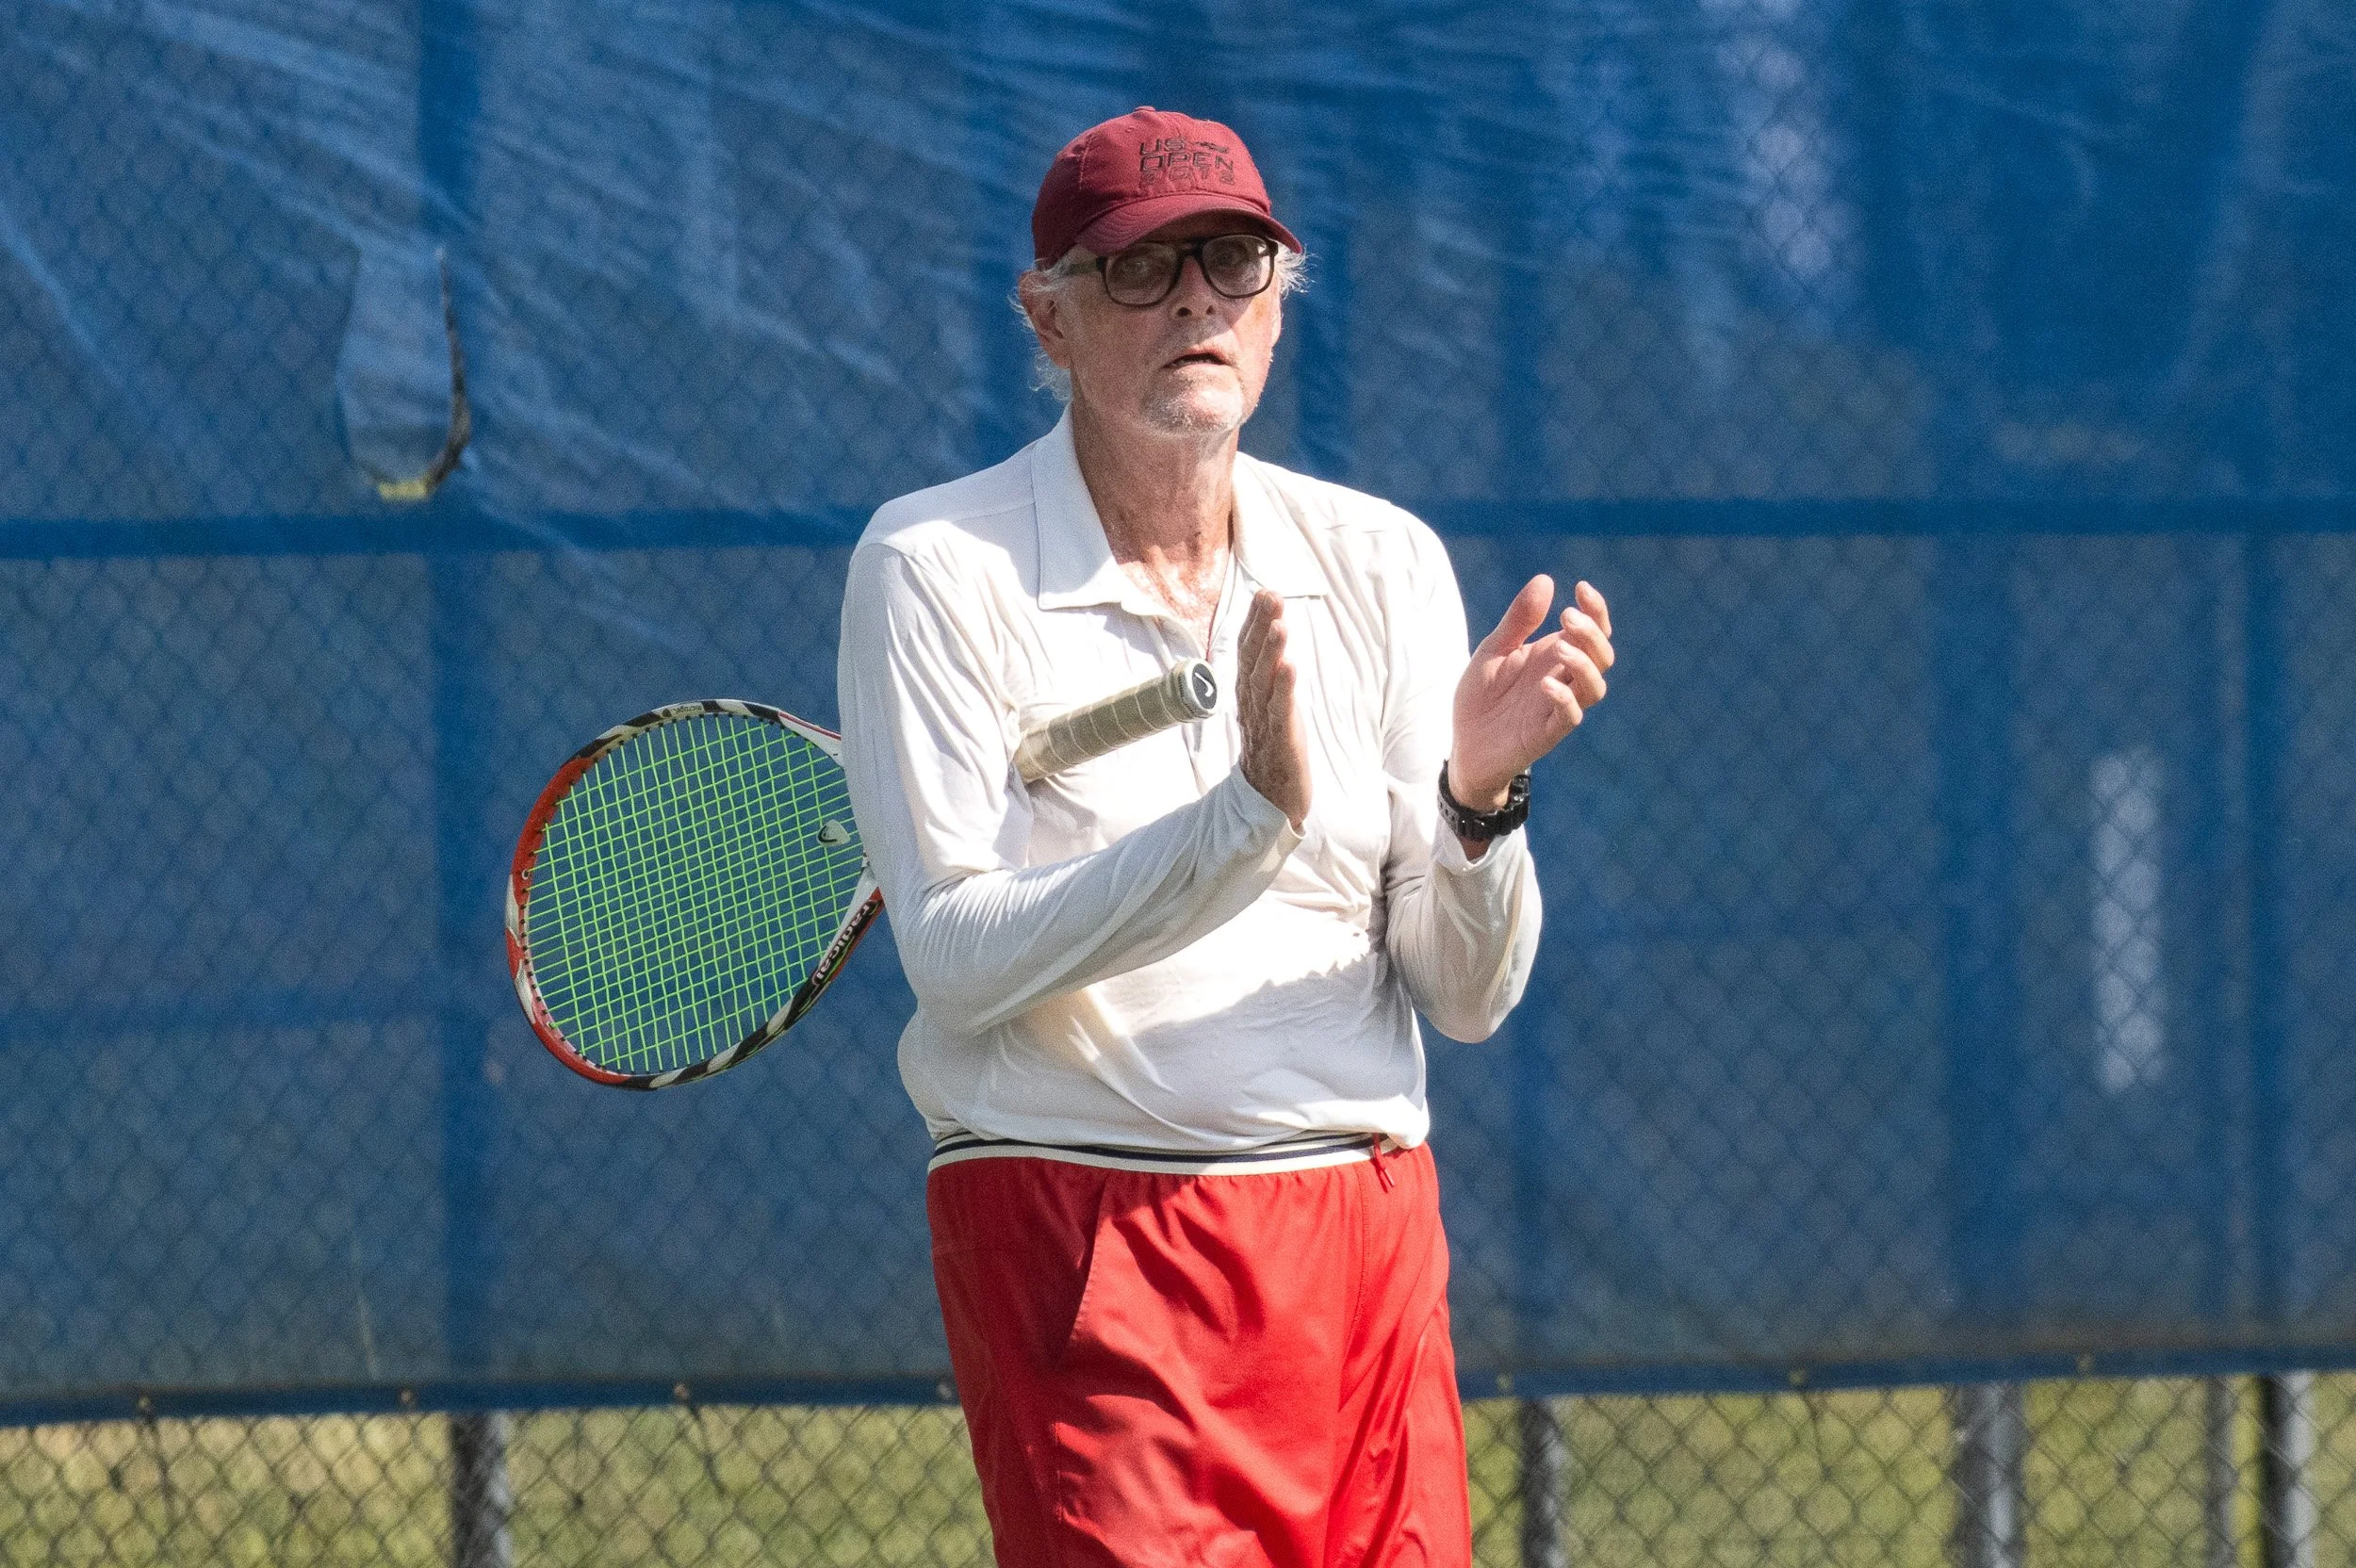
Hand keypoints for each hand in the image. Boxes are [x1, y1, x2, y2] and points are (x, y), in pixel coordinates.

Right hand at [1237, 590, 1309, 830]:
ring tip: (1280, 625)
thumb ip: (1267, 681)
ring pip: (1264, 683)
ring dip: (1271, 652)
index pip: (1247, 654)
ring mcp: (1265, 725)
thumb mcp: (1269, 711)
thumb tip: (1274, 647)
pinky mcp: (1281, 743)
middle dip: (1261, 627)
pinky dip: (1284, 689)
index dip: (1254, 624)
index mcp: (1249, 697)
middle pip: (1252, 661)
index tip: (1264, 593)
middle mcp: (1252, 707)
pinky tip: (1290, 666)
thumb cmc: (1273, 754)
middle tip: (1271, 596)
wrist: (1269, 804)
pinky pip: (1280, 712)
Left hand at [1450, 576, 1612, 810]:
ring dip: (1584, 665)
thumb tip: (1545, 580)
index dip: (1596, 610)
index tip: (1582, 587)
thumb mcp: (1493, 650)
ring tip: (1560, 648)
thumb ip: (1518, 621)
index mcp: (1553, 656)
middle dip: (1592, 633)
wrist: (1463, 745)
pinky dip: (1565, 700)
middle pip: (1601, 655)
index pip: (1592, 631)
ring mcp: (1557, 707)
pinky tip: (1547, 685)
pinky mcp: (1546, 733)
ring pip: (1594, 687)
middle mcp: (1563, 679)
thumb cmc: (1481, 697)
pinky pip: (1569, 718)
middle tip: (1567, 617)